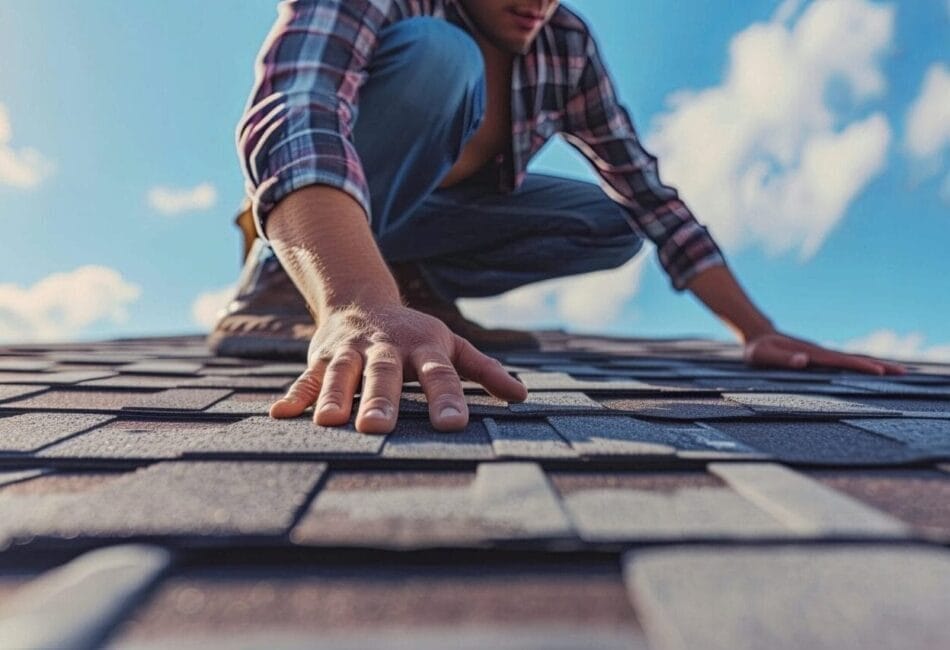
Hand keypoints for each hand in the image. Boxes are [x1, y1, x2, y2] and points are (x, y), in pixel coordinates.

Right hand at [269, 303, 527, 432]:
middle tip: (378, 427)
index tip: (453, 424)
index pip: (439, 373)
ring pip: (341, 373)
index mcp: (423, 347)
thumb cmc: (416, 336)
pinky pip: (306, 376)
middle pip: (384, 373)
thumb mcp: (452, 346)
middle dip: (379, 398)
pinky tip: (281, 415)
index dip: (446, 397)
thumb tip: (522, 397)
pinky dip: (294, 394)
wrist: (362, 300)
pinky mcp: (322, 358)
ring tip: (329, 422)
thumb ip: (485, 371)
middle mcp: (386, 347)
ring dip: (333, 396)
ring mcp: (351, 351)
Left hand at [744, 331, 905, 374]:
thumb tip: (804, 362)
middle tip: (904, 373)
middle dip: (878, 365)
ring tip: (898, 372)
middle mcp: (821, 353)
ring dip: (874, 365)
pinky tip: (873, 371)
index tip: (879, 371)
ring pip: (852, 360)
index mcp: (811, 354)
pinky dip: (862, 366)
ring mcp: (822, 355)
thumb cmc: (758, 349)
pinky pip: (845, 363)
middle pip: (854, 359)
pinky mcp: (820, 358)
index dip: (860, 366)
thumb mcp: (763, 355)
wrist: (757, 334)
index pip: (841, 361)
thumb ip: (781, 359)